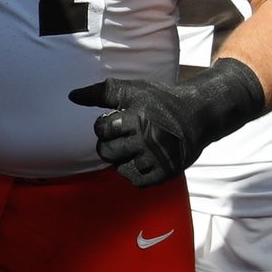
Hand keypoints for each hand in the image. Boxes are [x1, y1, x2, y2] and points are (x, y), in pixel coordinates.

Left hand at [72, 59, 265, 187]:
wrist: (199, 114)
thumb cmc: (161, 100)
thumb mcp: (133, 90)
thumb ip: (102, 92)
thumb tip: (72, 96)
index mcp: (138, 117)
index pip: (103, 129)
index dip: (103, 126)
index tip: (115, 122)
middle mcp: (148, 139)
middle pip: (108, 151)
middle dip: (109, 144)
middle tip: (122, 138)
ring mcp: (158, 158)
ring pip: (121, 168)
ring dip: (121, 160)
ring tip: (132, 149)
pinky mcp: (168, 172)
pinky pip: (138, 181)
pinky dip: (134, 173)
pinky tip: (139, 160)